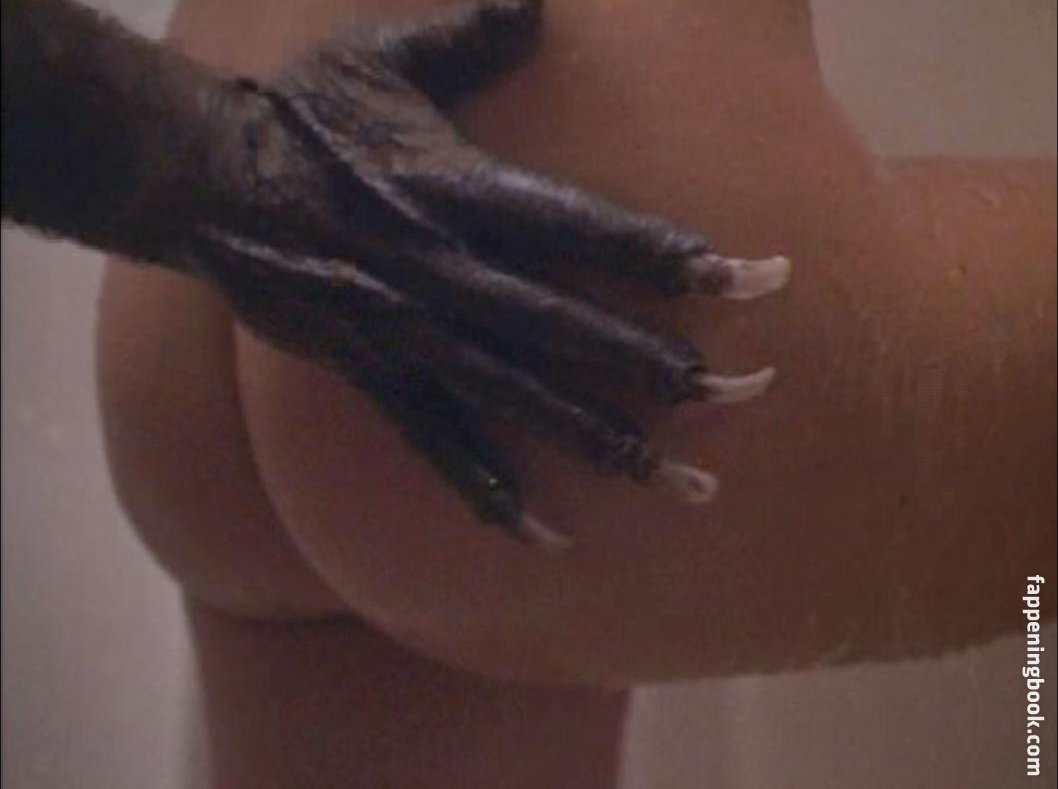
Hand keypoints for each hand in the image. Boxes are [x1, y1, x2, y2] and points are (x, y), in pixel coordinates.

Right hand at [183, 0, 789, 547]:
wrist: (202, 178)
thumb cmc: (300, 113)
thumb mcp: (384, 56)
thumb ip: (472, 35)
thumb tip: (539, 2)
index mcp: (459, 191)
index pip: (588, 231)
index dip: (672, 258)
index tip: (755, 281)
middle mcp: (447, 272)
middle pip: (573, 332)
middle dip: (662, 369)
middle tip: (747, 400)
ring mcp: (410, 333)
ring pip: (523, 400)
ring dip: (604, 444)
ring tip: (682, 486)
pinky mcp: (374, 373)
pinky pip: (439, 443)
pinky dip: (491, 492)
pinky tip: (545, 533)